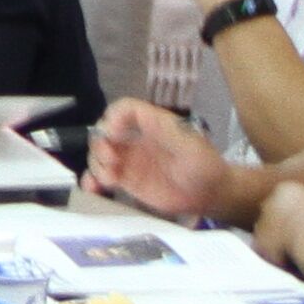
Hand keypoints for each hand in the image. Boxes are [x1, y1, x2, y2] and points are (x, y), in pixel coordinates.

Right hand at [81, 98, 235, 223]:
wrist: (211, 194)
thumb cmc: (205, 165)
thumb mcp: (189, 143)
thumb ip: (163, 129)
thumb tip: (134, 117)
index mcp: (152, 124)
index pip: (123, 109)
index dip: (113, 118)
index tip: (113, 134)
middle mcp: (137, 139)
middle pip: (104, 132)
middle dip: (100, 144)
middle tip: (110, 161)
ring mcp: (131, 161)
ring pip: (99, 155)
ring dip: (96, 164)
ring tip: (109, 180)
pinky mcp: (128, 182)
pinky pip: (103, 178)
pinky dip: (93, 181)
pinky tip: (95, 188)